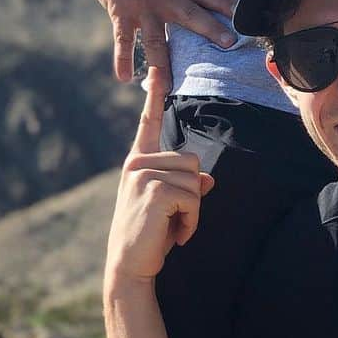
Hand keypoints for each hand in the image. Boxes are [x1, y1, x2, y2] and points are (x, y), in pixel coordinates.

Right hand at [79, 0, 236, 82]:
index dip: (227, 3)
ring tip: (170, 88)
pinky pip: (124, 41)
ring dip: (164, 64)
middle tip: (230, 44)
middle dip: (210, 30)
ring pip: (157, 40)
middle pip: (191, 15)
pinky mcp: (121, 13)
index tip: (248, 13)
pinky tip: (125, 78)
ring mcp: (142, 7)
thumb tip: (192, 5)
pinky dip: (123, 60)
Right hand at [105, 66, 215, 287]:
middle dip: (192, 194)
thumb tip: (208, 179)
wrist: (129, 268)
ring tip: (172, 227)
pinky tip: (175, 235)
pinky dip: (192, 221)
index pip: (148, 123)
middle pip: (192, 160)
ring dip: (193, 210)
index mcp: (138, 162)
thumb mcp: (167, 206)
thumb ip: (184, 186)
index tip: (158, 69)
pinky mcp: (155, 190)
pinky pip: (194, 197)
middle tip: (172, 220)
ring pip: (195, 179)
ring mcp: (143, 174)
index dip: (154, 95)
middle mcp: (137, 163)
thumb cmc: (150, 236)